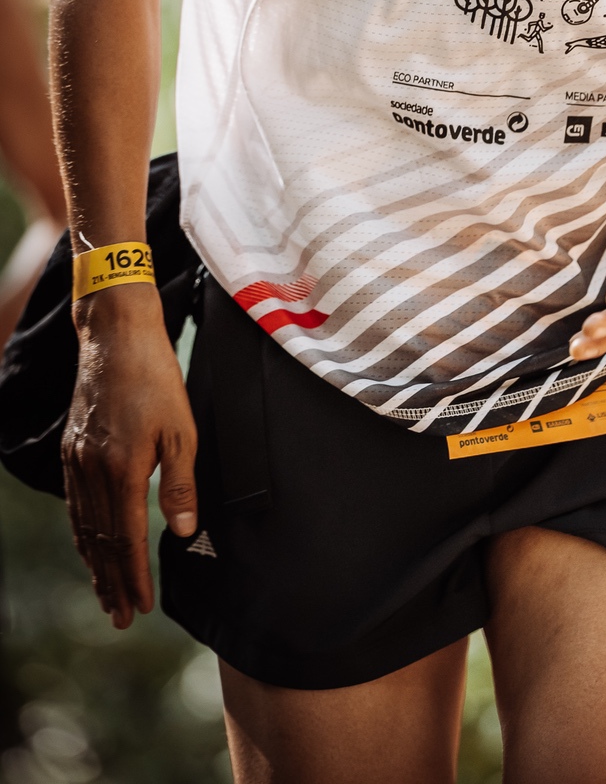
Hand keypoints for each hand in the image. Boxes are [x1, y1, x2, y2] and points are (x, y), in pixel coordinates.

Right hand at [63, 285, 197, 628]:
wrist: (116, 337)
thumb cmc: (157, 379)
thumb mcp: (182, 429)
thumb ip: (182, 483)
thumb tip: (185, 531)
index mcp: (122, 469)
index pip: (126, 539)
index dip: (134, 576)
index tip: (140, 607)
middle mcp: (92, 471)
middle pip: (100, 541)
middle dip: (111, 582)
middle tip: (120, 617)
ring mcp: (77, 461)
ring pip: (83, 526)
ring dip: (95, 564)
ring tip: (105, 593)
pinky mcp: (71, 450)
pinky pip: (74, 504)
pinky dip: (82, 533)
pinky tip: (89, 545)